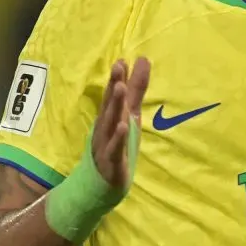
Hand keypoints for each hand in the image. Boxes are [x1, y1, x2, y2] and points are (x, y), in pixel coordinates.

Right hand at [91, 58, 150, 189]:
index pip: (112, 95)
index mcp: (110, 117)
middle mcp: (105, 127)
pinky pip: (114, 148)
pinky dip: (118, 137)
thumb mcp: (130, 115)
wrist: (103, 184)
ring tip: (120, 88)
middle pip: (109, 104)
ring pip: (110, 123)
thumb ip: (136, 89)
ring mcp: (106, 144)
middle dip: (113, 85)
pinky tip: (123, 126)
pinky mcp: (112, 161)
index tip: (122, 60)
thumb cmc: (117, 144)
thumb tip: (143, 60)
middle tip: (119, 66)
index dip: (117, 78)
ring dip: (114, 106)